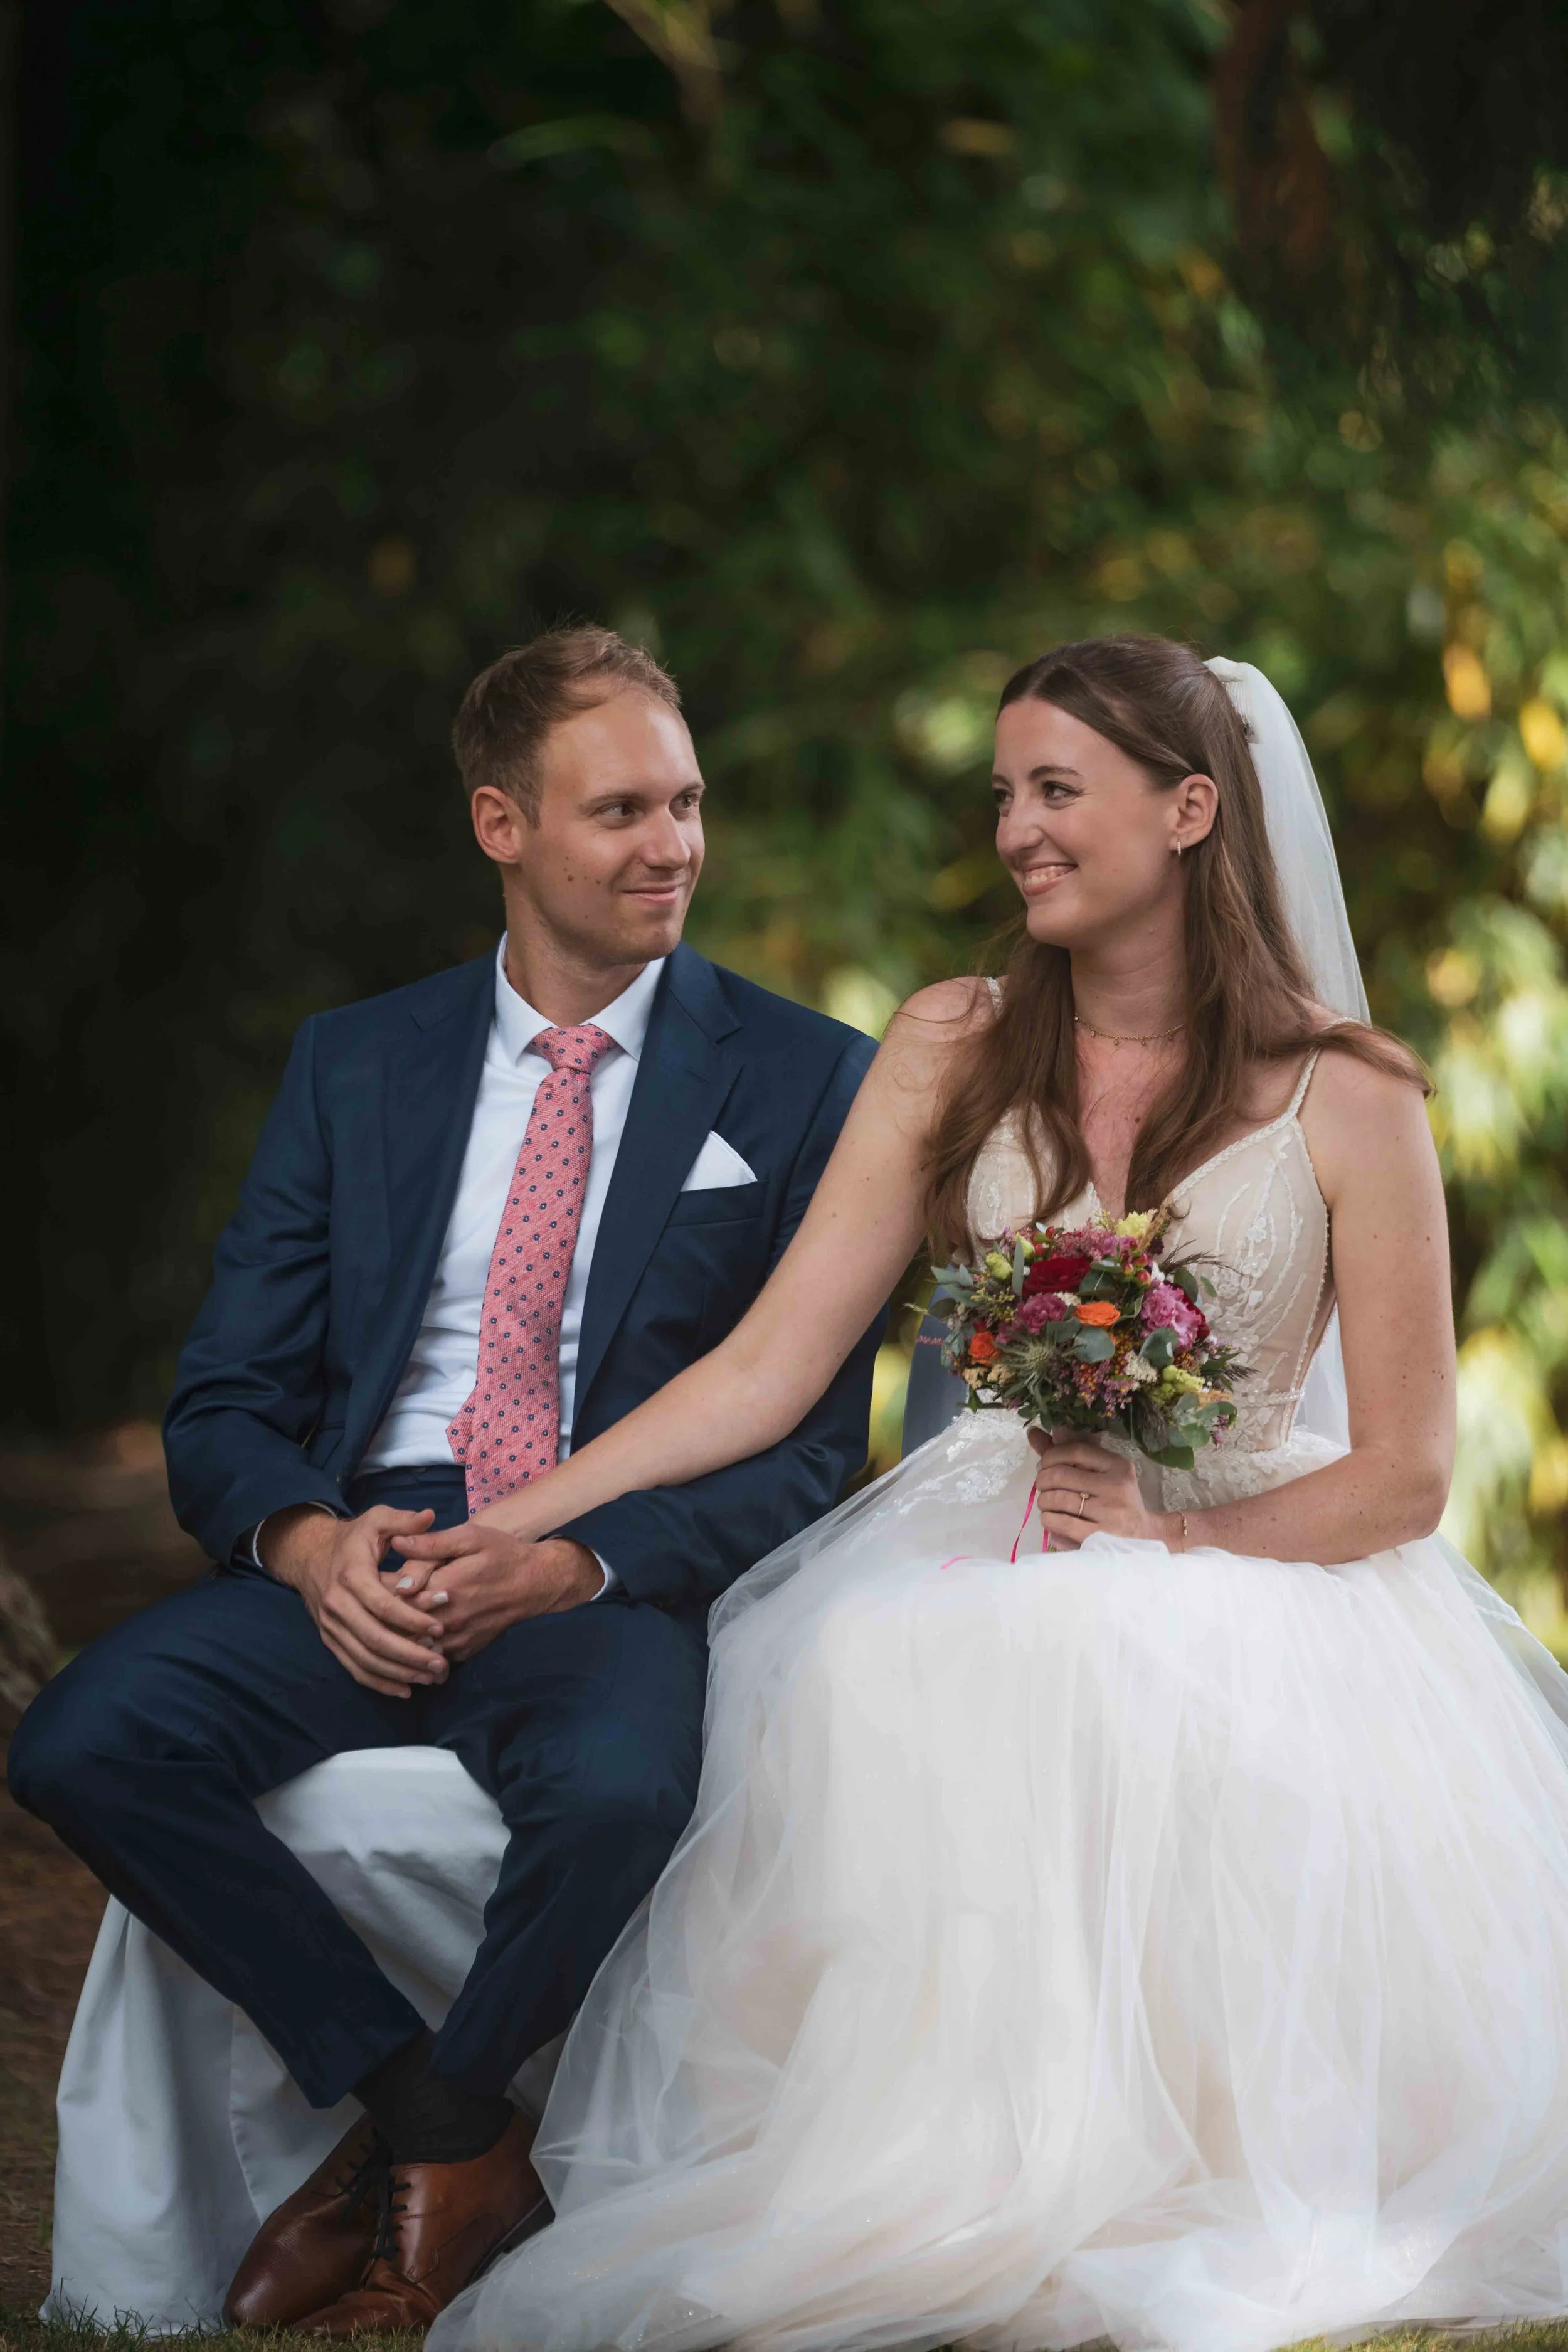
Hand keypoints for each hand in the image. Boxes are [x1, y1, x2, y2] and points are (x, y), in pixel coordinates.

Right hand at [259, 1504, 451, 1696]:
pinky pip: (353, 1667)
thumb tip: (429, 1516)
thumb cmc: (354, 1538)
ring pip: (364, 1659)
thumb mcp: (377, 1520)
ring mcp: (330, 1626)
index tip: (439, 1628)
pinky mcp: (329, 1639)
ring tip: (430, 1678)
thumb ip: (403, 1521)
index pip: (383, 1605)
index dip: (411, 1619)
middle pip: (374, 1638)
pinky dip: (378, 1681)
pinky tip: (404, 1690)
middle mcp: (336, 1604)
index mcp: (351, 1575)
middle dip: (410, 1655)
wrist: (310, 1554)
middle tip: (440, 1664)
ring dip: (398, 1672)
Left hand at [384, 1525, 604, 1663]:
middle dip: (380, 1617)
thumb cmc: (501, 1554)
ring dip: (394, 1640)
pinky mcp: (463, 1652)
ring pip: (412, 1647)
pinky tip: (404, 1643)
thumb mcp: (470, 1537)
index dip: (376, 1589)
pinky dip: (415, 1654)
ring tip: (377, 1627)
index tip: (365, 1580)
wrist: (534, 1585)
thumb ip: (432, 1543)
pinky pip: (431, 1659)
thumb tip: (396, 1542)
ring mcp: (456, 1640)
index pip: (396, 1595)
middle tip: (365, 1605)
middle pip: (399, 1625)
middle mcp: (448, 1620)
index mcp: (445, 1587)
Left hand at [1026, 1430, 1170, 1550]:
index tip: (1044, 1464)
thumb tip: (1033, 1433)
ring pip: (1057, 1499)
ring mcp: (1108, 1513)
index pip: (1076, 1450)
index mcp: (1118, 1466)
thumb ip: (1070, 1454)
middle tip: (1042, 1486)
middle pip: (1061, 1475)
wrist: (1143, 1537)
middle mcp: (1116, 1486)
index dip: (1051, 1455)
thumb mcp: (1103, 1474)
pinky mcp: (1099, 1537)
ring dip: (1043, 1500)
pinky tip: (1050, 1518)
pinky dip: (1047, 1519)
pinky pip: (1060, 1522)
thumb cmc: (1117, 1501)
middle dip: (1042, 1480)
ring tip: (1046, 1503)